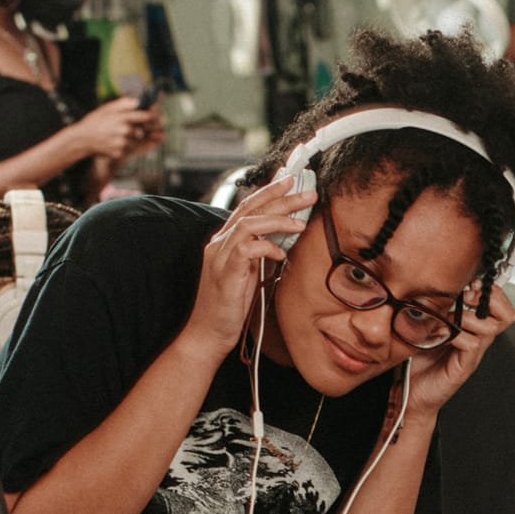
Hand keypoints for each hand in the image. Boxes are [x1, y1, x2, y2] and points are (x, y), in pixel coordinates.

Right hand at [71, 96, 154, 159]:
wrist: (81, 139)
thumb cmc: (94, 122)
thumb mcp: (106, 108)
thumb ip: (123, 104)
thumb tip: (137, 101)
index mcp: (122, 117)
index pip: (146, 117)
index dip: (153, 117)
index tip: (155, 117)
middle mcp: (124, 130)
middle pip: (141, 130)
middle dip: (139, 129)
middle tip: (127, 128)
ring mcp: (122, 143)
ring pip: (135, 141)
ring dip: (131, 139)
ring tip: (116, 135)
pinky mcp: (119, 153)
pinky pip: (128, 150)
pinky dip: (124, 147)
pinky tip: (113, 143)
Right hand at [182, 174, 318, 356]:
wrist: (208, 333)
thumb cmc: (230, 307)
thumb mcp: (249, 274)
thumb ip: (260, 255)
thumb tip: (282, 241)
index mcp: (226, 241)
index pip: (248, 207)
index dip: (269, 191)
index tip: (290, 180)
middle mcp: (220, 243)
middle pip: (250, 208)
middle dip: (280, 196)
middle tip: (306, 189)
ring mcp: (220, 255)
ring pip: (249, 223)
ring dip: (278, 218)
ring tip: (302, 220)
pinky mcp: (225, 271)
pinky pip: (247, 248)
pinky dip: (267, 246)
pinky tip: (281, 252)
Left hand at [402, 281, 514, 422]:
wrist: (412, 394)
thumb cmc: (417, 361)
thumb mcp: (425, 325)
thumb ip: (433, 306)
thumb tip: (428, 282)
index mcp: (472, 327)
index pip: (499, 304)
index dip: (490, 289)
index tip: (471, 281)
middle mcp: (478, 339)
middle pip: (506, 315)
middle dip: (488, 298)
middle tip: (467, 295)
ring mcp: (473, 353)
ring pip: (489, 328)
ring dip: (468, 316)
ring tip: (449, 316)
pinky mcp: (465, 366)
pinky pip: (472, 344)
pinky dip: (456, 334)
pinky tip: (440, 334)